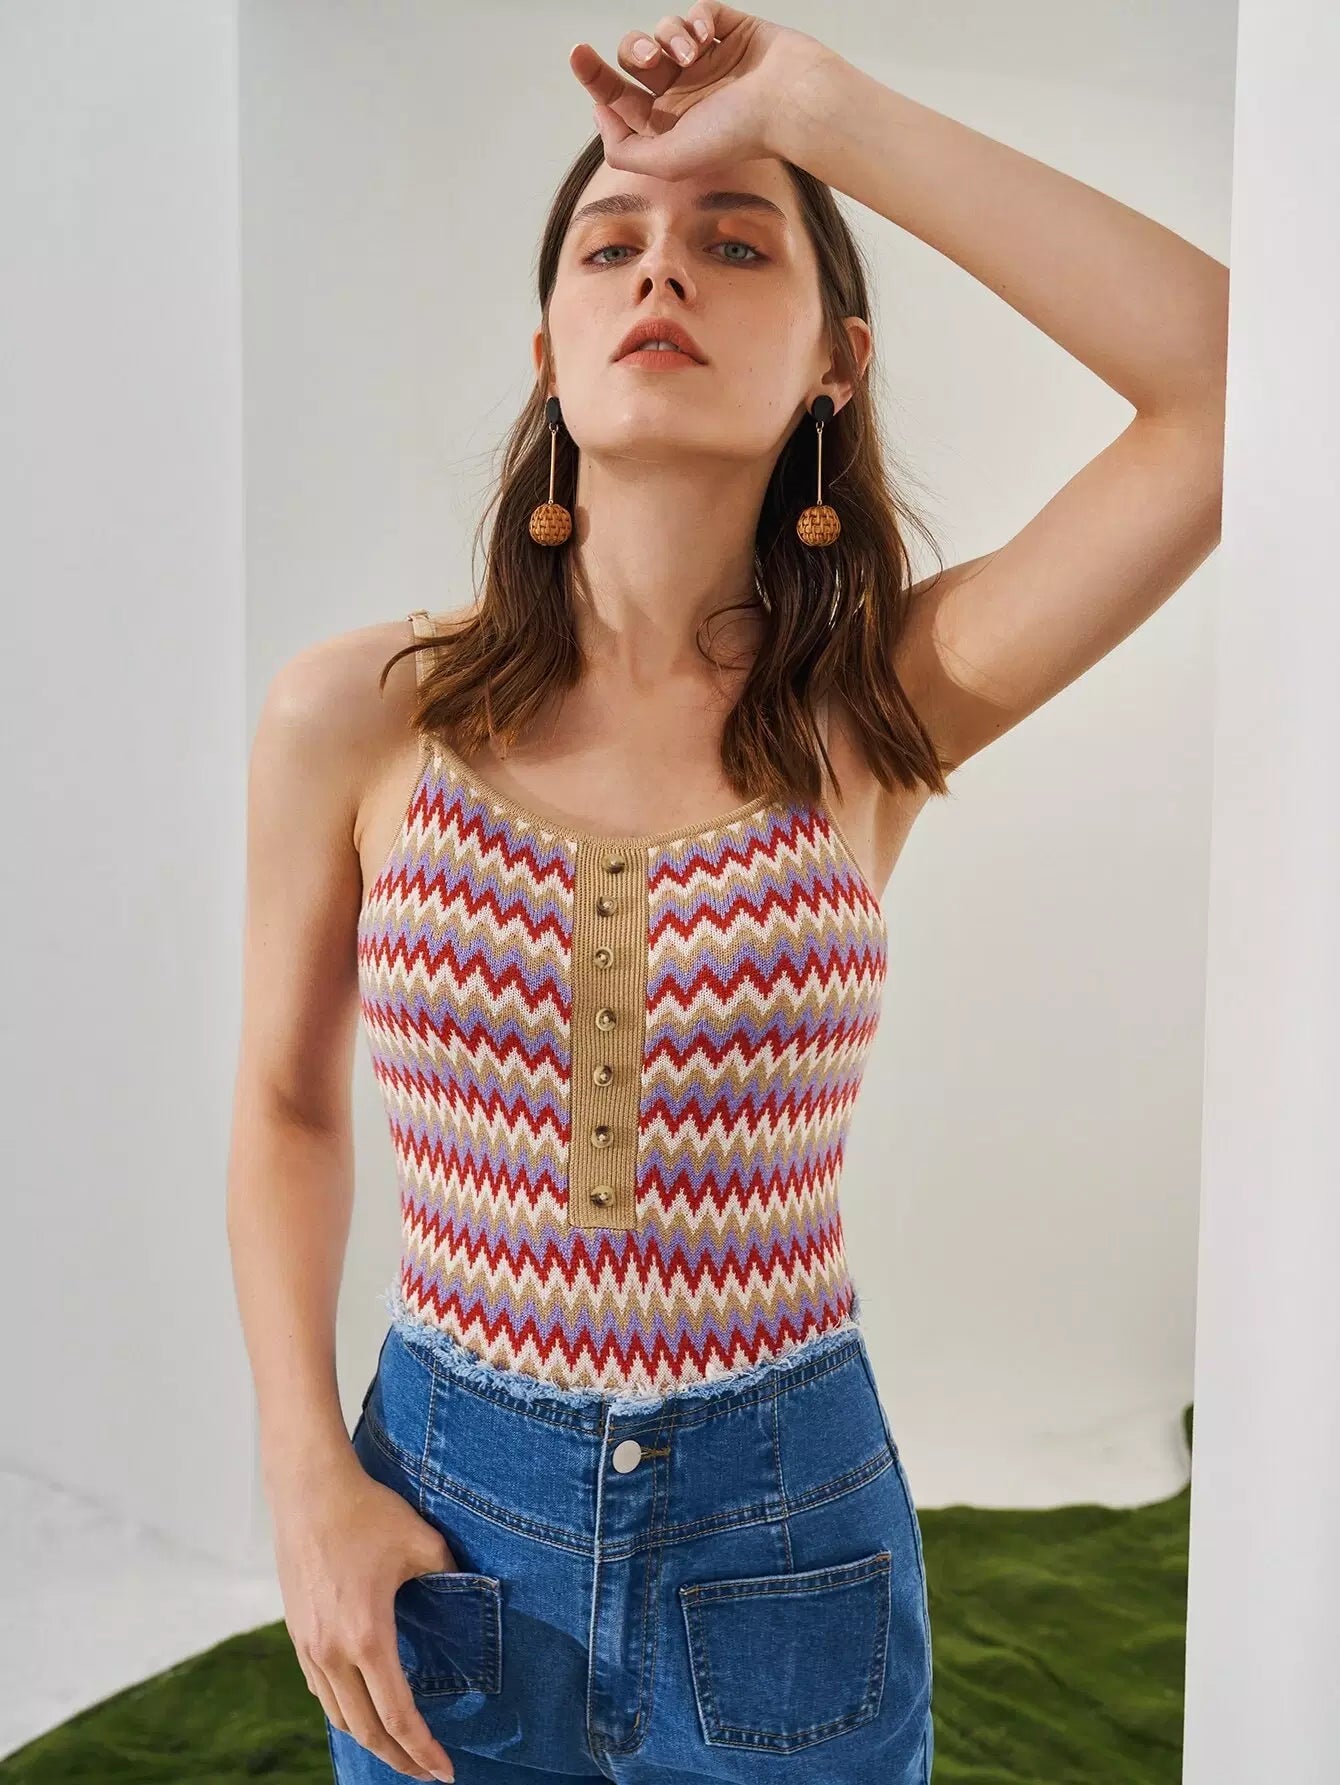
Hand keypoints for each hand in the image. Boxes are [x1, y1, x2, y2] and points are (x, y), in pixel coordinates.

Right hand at [272, 1453, 458, 1780]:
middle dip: (399, 1759)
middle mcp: (333, 1652)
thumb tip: (473, 1594)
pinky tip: (363, 1709)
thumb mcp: (423, 1542)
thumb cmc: (366, 1513)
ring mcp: (309, 1646)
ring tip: (397, 1750)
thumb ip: (451, 1576)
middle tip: (426, 1773)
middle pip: (367, 1730)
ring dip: (370, 1740)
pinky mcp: (297, 1634)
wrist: (308, 1491)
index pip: (399, 1716)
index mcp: (368, 1637)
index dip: (423, 1751)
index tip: (445, 1773)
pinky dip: (345, 1711)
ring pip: (340, 1716)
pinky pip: (322, 1691)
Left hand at [568, 2, 830, 179]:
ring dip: (669, 36)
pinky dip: (697, 20)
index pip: (620, 98)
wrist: (791, 103)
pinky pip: (698, 12)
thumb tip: (600, 115)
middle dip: (635, 51)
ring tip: (692, 54)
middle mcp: (686, 93)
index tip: (578, 55)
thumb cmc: (738, 136)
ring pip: (664, 31)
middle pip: (635, 58)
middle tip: (651, 61)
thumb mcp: (669, 160)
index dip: (595, 77)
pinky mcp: (731, 32)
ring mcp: (709, 61)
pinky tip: (709, 38)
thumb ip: (625, 150)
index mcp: (669, 125)